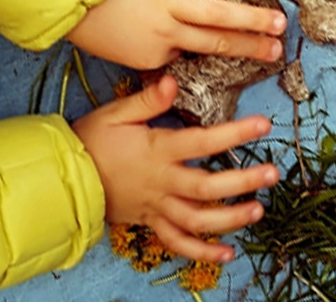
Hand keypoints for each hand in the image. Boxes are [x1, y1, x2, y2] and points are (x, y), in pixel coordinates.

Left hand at [69, 0, 286, 69]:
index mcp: (153, 54)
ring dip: (251, 18)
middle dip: (251, 47)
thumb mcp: (117, 53)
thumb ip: (149, 54)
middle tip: (278, 52)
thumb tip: (171, 55)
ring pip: (216, 12)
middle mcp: (166, 30)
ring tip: (279, 22)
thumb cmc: (86, 21)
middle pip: (217, 41)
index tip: (230, 51)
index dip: (204, 50)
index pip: (188, 54)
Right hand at [74, 75, 279, 262]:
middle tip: (271, 174)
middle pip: (207, 187)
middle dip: (242, 182)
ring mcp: (156, 206)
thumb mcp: (116, 113)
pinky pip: (177, 242)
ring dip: (229, 218)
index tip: (263, 125)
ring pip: (197, 219)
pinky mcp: (149, 222)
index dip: (235, 134)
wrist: (63, 177)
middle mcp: (161, 182)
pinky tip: (227, 254)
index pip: (202, 141)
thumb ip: (148, 100)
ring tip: (257, 210)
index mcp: (157, 151)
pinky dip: (201, 252)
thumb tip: (172, 81)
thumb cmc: (90, 141)